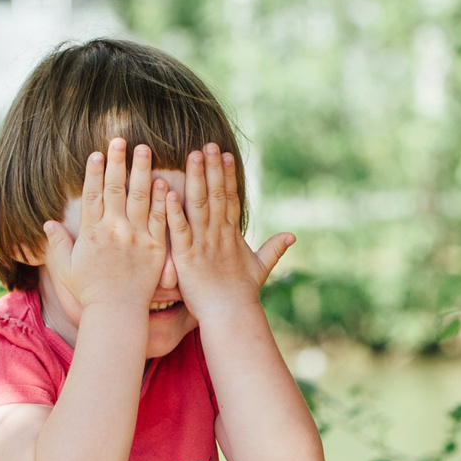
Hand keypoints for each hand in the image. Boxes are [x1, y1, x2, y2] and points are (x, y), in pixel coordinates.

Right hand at [45, 139, 167, 319]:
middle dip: (118, 162)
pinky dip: (161, 200)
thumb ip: (58, 243)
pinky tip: (163, 182)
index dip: (94, 172)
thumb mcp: (66, 267)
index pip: (93, 194)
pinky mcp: (155, 247)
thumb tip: (47, 224)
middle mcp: (113, 230)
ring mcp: (136, 237)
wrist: (116, 313)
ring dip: (142, 171)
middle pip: (116, 188)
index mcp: (91, 232)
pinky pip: (159, 219)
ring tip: (145, 149)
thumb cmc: (89, 291)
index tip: (97, 152)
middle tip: (121, 139)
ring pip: (139, 197)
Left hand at [161, 145, 294, 325]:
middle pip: (216, 195)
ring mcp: (203, 244)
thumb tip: (292, 236)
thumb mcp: (260, 268)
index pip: (231, 198)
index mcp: (232, 235)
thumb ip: (273, 249)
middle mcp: (219, 235)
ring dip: (195, 179)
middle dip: (211, 168)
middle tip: (206, 144)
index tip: (224, 153)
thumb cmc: (242, 295)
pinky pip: (180, 230)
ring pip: (199, 206)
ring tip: (191, 156)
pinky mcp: (187, 257)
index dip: (228, 175)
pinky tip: (168, 191)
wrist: (231, 317)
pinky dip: (174, 211)